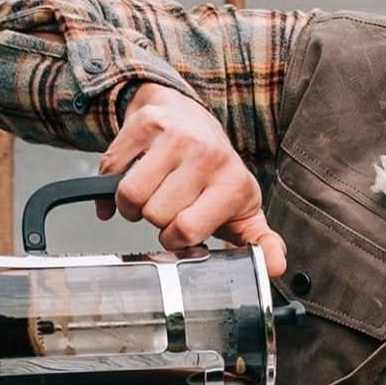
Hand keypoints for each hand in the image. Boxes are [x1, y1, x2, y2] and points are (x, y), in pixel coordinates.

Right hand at [95, 84, 286, 275]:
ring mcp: (176, 135)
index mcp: (233, 183)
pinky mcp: (147, 121)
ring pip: (129, 194)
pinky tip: (133, 173)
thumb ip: (261, 243)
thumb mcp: (244, 210)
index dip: (174, 238)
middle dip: (153, 218)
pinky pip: (111, 169)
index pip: (187, 230)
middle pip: (155, 214)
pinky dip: (111, 180)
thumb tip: (274, 268)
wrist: (191, 116)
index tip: (179, 229)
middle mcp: (208, 155)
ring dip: (130, 202)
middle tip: (165, 205)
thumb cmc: (214, 173)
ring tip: (149, 193)